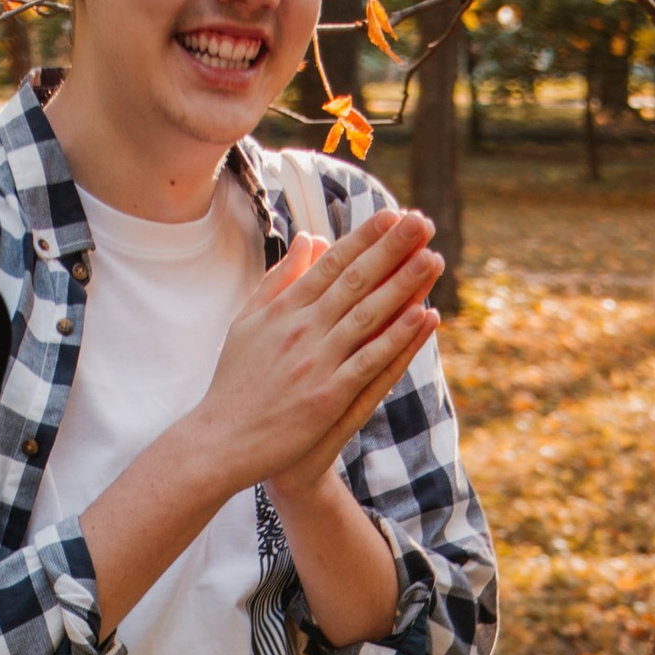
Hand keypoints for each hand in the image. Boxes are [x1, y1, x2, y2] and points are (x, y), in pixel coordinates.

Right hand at [195, 210, 441, 501]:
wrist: (222, 440)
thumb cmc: (235, 381)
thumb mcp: (249, 321)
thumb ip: (280, 279)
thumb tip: (308, 239)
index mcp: (284, 309)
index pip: (331, 264)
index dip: (364, 237)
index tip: (392, 214)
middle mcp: (302, 329)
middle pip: (355, 280)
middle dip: (392, 249)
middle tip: (424, 223)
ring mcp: (316, 362)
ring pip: (368, 315)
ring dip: (403, 285)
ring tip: (433, 259)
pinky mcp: (327, 396)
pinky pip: (369, 360)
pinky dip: (396, 337)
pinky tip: (422, 315)